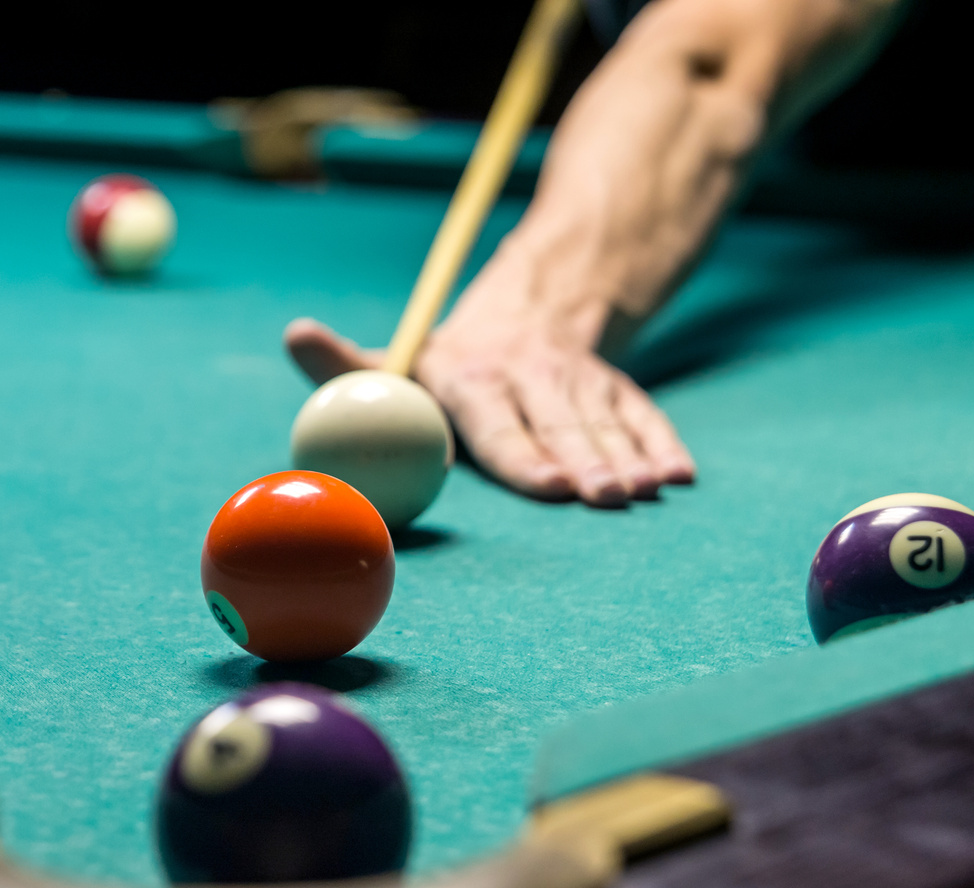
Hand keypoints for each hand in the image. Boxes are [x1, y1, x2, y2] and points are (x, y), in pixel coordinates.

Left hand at [285, 297, 694, 506]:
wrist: (532, 303)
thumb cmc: (444, 361)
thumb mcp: (397, 358)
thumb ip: (346, 365)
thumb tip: (294, 333)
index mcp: (473, 376)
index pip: (500, 420)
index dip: (526, 454)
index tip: (551, 486)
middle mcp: (531, 375)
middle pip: (562, 424)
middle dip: (589, 462)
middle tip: (606, 499)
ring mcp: (580, 381)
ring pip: (608, 421)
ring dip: (632, 456)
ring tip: (649, 490)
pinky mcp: (617, 387)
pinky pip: (643, 412)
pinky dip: (662, 440)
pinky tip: (679, 473)